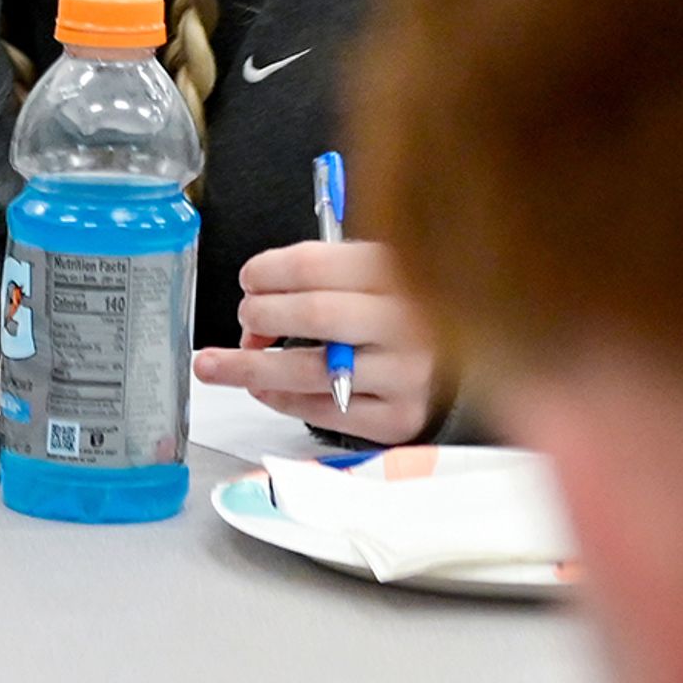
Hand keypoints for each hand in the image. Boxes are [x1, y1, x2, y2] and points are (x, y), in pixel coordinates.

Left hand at [194, 238, 441, 445]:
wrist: (471, 367)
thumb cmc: (407, 314)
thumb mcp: (380, 272)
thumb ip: (325, 273)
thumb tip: (257, 287)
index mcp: (399, 272)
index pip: (313, 265)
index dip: (266, 272)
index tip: (249, 281)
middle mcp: (408, 323)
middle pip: (312, 315)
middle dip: (260, 316)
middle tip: (246, 321)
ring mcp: (406, 374)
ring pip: (310, 370)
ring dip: (249, 367)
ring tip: (212, 366)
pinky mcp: (399, 417)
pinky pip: (322, 409)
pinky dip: (281, 398)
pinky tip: (264, 387)